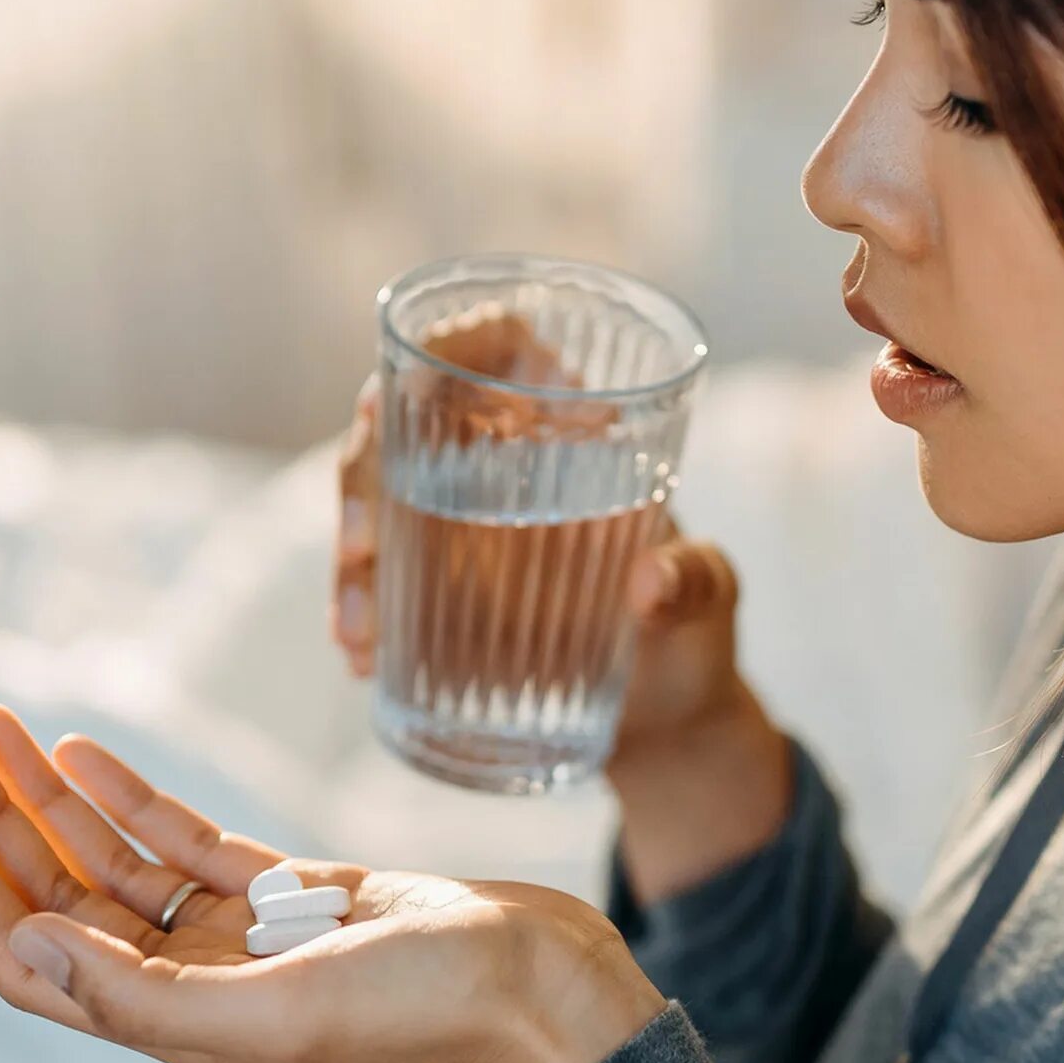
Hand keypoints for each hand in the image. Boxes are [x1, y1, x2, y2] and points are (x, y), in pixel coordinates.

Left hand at [0, 705, 667, 1062]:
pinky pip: (183, 839)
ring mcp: (238, 937)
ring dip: (45, 791)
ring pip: (110, 857)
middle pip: (55, 891)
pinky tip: (81, 747)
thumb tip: (24, 945)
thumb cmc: (420, 1010)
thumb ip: (143, 995)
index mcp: (172, 1025)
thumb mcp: (273, 1015)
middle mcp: (190, 983)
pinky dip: (129, 793)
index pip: (28, 951)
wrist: (537, 985)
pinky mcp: (292, 893)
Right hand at [330, 307, 790, 894]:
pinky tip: (360, 657)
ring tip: (360, 634)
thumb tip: (650, 586)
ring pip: (376, 505)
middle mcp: (505, 466)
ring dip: (351, 560)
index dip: (448, 341)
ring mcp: (461, 530)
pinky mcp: (441, 595)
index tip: (407, 381)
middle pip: (406, 424)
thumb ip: (698, 581)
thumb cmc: (698, 635)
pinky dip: (359, 615)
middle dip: (363, 476)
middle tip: (363, 548)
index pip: (501, 346)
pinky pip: (378, 584)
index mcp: (572, 431)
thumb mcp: (712, 598)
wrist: (670, 722)